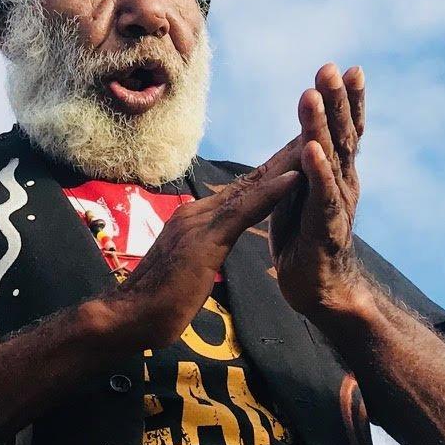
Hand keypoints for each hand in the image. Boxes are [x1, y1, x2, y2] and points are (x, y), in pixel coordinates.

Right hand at [103, 146, 302, 352]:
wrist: (129, 316)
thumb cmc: (157, 302)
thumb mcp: (188, 269)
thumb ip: (201, 250)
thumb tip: (209, 247)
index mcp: (195, 219)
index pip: (242, 191)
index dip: (272, 171)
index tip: (298, 152)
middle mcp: (197, 211)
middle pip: (251, 179)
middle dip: (284, 156)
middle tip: (315, 128)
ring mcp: (199, 222)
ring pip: (252, 186)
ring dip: (286, 163)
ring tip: (314, 138)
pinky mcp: (205, 239)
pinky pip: (245, 211)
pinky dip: (272, 192)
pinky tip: (296, 177)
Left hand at [270, 63, 371, 317]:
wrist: (320, 292)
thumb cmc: (306, 239)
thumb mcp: (300, 192)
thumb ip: (302, 162)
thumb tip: (302, 130)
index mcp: (334, 172)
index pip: (341, 129)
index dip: (343, 99)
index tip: (342, 66)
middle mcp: (342, 183)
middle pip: (341, 134)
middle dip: (336, 100)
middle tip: (331, 67)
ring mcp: (337, 205)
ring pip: (331, 158)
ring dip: (321, 125)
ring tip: (313, 95)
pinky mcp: (326, 229)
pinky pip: (322, 196)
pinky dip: (317, 171)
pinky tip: (311, 150)